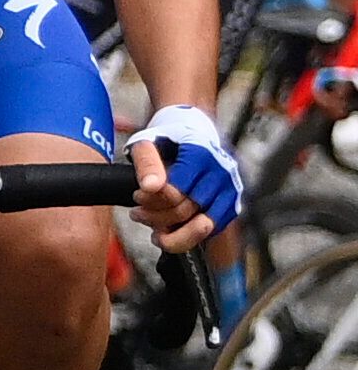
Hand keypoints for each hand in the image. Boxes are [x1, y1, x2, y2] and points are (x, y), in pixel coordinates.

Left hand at [138, 103, 241, 250]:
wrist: (193, 133)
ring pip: (203, 226)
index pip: (176, 192)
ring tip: (153, 230)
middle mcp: (221, 172)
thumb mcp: (147, 143)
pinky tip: (169, 231)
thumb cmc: (166, 139)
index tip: (137, 197)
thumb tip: (150, 187)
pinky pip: (212, 230)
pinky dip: (188, 236)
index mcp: (202, 154)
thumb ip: (146, 163)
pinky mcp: (232, 205)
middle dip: (156, 217)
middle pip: (186, 210)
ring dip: (173, 234)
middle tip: (136, 212)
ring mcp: (230, 190)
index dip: (152, 200)